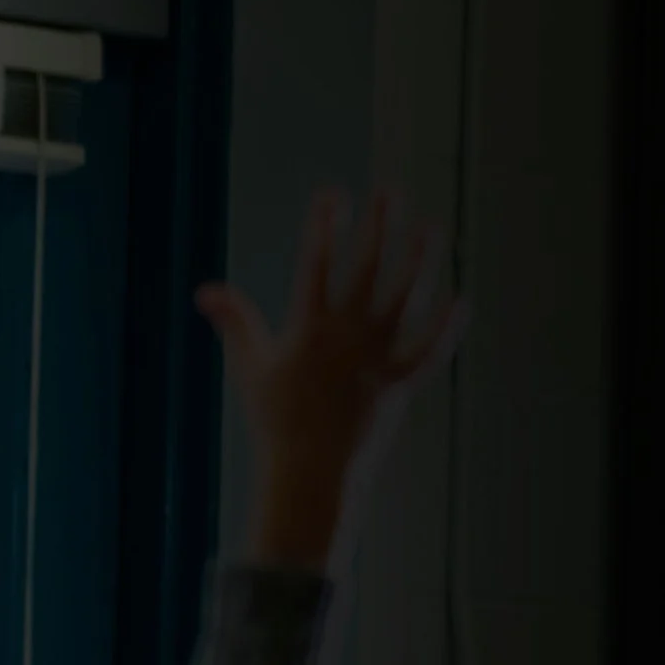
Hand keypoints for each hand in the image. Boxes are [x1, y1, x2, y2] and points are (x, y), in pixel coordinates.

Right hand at [198, 189, 463, 569]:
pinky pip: (429, 350)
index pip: (317, 264)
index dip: (324, 226)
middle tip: (389, 192)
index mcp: (308, 330)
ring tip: (429, 228)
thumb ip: (235, 322)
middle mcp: (348, 336)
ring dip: (419, 261)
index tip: (332, 195)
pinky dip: (445, 328)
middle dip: (379, 226)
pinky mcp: (400, 383)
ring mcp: (378, 358)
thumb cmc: (274, 420)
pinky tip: (459, 301)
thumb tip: (205, 290)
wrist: (309, 471)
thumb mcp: (250, 368)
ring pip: (406, 299)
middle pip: (368, 269)